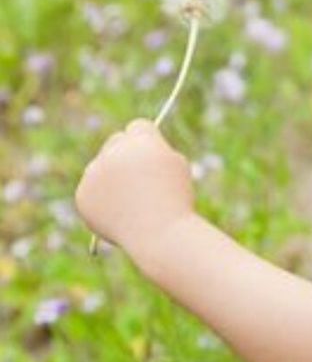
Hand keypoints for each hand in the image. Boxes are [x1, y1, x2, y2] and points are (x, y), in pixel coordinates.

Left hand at [75, 118, 195, 255]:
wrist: (159, 235)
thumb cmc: (176, 201)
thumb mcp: (177, 167)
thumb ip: (156, 150)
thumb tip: (141, 145)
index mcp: (142, 142)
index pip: (138, 126)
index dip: (147, 139)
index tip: (150, 149)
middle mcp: (114, 152)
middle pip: (115, 140)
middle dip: (125, 152)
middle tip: (138, 172)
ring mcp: (95, 173)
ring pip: (101, 165)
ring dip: (112, 175)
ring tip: (134, 200)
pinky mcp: (83, 194)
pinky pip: (92, 188)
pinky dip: (103, 197)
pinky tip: (120, 211)